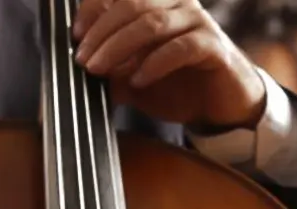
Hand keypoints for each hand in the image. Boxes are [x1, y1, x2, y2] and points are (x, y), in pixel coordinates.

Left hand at [73, 0, 266, 129]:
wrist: (220, 109)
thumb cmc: (178, 87)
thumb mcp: (134, 79)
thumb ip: (110, 70)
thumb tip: (81, 69)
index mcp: (159, 2)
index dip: (94, 8)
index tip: (76, 34)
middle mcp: (179, 3)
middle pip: (132, 4)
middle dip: (102, 32)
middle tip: (84, 59)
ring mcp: (198, 22)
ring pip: (153, 23)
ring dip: (120, 46)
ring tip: (101, 69)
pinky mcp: (214, 47)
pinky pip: (179, 48)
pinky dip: (154, 64)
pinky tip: (138, 80)